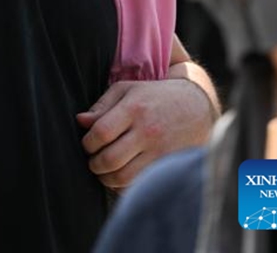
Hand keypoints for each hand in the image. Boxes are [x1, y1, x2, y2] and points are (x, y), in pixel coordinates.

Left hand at [76, 78, 215, 190]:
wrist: (196, 107)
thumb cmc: (154, 96)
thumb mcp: (127, 90)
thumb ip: (102, 106)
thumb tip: (80, 121)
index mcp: (134, 108)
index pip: (101, 132)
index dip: (88, 143)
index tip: (87, 143)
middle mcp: (147, 131)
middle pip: (110, 159)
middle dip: (94, 164)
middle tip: (93, 160)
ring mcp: (159, 151)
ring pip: (123, 178)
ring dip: (106, 178)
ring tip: (104, 170)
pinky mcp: (166, 166)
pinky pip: (138, 185)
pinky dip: (123, 186)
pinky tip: (119, 176)